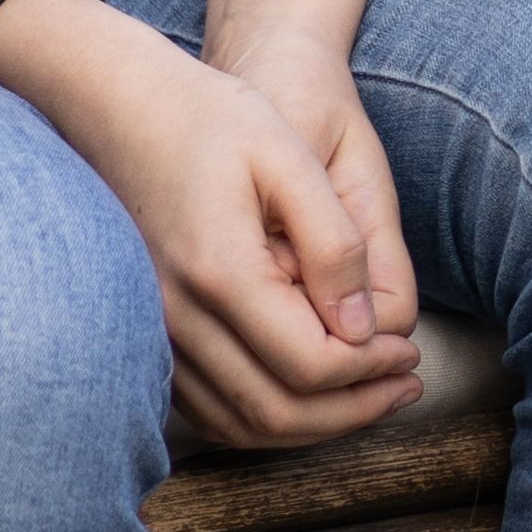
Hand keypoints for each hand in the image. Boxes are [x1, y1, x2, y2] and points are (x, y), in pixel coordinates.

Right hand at [0, 0, 422, 448]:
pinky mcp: (148, 337)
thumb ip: (334, 244)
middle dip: (353, 409)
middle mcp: (177, 319)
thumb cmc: (213, 118)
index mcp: (221, 273)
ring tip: (372, 394)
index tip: (410, 350)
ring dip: (314, 425)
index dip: (371, 369)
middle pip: (278, 412)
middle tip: (406, 384)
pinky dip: (266, 417)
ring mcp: (155, 334)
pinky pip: (209, 409)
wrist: (122, 106)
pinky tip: (310, 392)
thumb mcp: (291, 157)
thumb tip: (366, 329)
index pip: (311, 365)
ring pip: (241, 424)